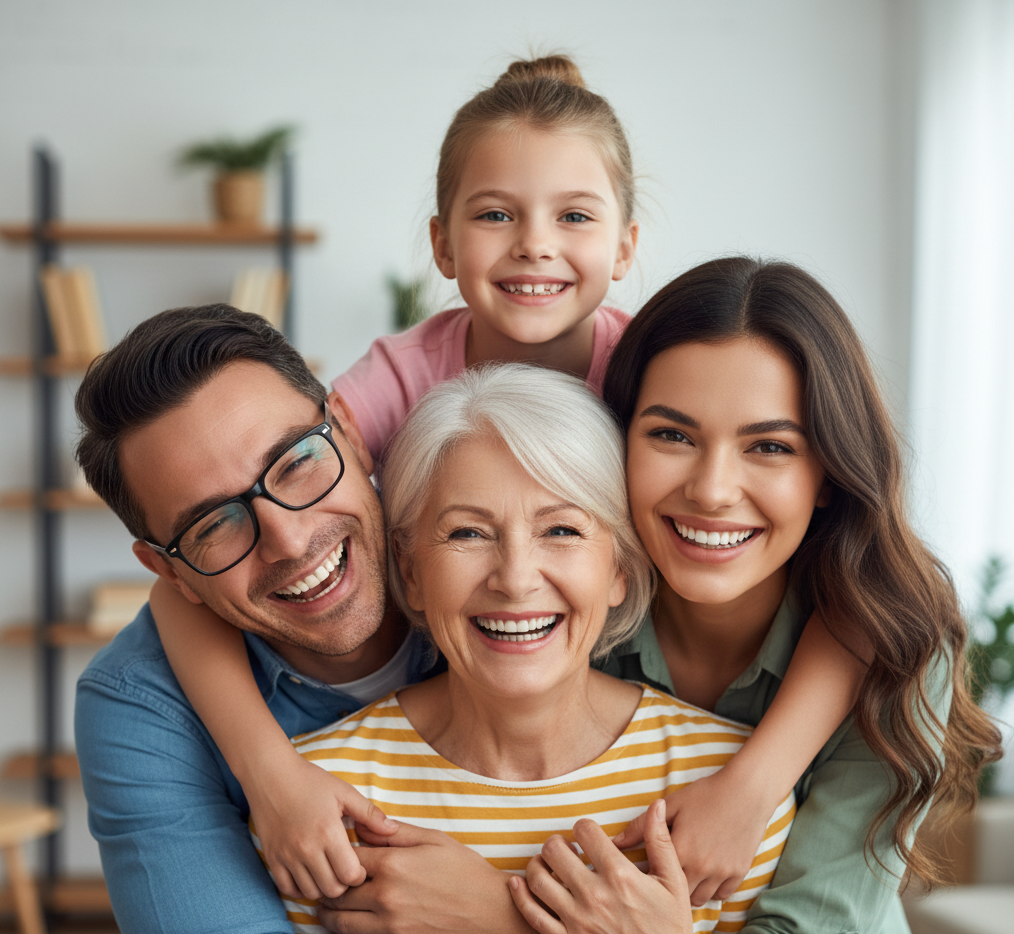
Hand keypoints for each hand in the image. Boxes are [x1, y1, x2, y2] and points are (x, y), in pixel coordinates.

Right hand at [248, 755, 396, 899]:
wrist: (272, 775)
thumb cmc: (310, 781)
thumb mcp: (344, 792)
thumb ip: (369, 813)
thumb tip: (393, 830)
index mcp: (328, 832)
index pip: (350, 875)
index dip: (360, 875)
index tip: (359, 865)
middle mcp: (306, 848)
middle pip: (332, 889)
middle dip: (344, 884)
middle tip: (344, 870)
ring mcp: (287, 856)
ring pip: (311, 893)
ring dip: (323, 887)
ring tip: (328, 872)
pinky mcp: (272, 858)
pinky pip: (287, 889)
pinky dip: (300, 888)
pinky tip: (309, 874)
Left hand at [317, 821, 531, 933]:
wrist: (489, 910)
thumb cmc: (465, 870)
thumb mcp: (434, 839)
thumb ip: (395, 832)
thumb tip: (365, 826)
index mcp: (394, 864)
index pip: (348, 857)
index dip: (340, 853)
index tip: (339, 851)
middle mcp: (386, 895)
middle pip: (338, 891)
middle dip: (330, 884)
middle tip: (327, 878)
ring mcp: (389, 923)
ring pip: (340, 922)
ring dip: (330, 912)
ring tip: (330, 904)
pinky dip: (349, 930)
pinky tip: (352, 920)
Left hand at [510, 799, 692, 933]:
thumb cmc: (670, 928)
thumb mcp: (673, 884)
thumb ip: (660, 842)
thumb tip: (657, 804)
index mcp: (620, 876)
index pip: (585, 830)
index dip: (585, 826)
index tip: (589, 835)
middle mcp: (594, 896)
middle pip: (554, 850)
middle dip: (559, 842)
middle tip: (568, 848)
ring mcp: (577, 920)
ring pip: (537, 878)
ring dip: (539, 864)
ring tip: (551, 866)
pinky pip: (533, 914)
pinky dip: (521, 895)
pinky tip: (520, 883)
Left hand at [612, 765, 771, 904]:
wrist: (748, 790)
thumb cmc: (706, 793)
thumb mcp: (672, 805)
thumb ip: (642, 826)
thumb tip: (615, 842)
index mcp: (679, 850)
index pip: (654, 879)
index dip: (648, 880)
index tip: (644, 876)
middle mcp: (700, 867)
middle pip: (677, 895)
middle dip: (668, 891)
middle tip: (662, 882)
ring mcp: (721, 873)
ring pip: (700, 900)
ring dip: (690, 893)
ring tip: (683, 879)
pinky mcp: (739, 873)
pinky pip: (723, 896)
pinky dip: (712, 890)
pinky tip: (705, 877)